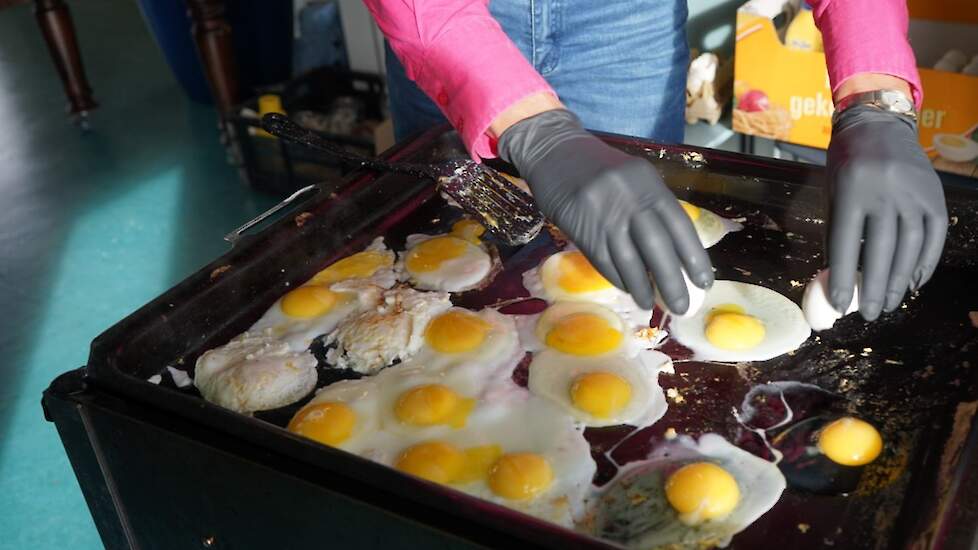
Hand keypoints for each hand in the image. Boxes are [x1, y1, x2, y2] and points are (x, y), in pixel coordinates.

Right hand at [497, 109, 712, 311]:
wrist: (554, 152)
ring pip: (629, 260)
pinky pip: (605, 261)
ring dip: (643, 287)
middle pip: (657, 247)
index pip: (680, 226)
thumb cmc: (600, 167)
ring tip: (651, 305)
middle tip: (681, 306)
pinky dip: (619, 279)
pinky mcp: (581, 229)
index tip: (704, 283)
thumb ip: (654, 207)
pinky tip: (628, 290)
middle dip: (671, 281)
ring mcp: (603, 215)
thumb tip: (675, 251)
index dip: (694, 257)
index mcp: (649, 185)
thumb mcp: (635, 177)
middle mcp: (629, 200)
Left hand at [826, 105, 947, 319]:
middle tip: (869, 314)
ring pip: (910, 247)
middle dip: (874, 288)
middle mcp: (886, 192)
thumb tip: (837, 279)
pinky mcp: (936, 196)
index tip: (839, 306)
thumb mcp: (832, 193)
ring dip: (899, 282)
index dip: (842, 278)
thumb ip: (836, 233)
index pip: (845, 244)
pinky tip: (913, 283)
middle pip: (881, 251)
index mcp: (852, 190)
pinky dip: (924, 264)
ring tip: (888, 305)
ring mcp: (915, 193)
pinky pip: (934, 237)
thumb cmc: (846, 164)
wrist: (879, 125)